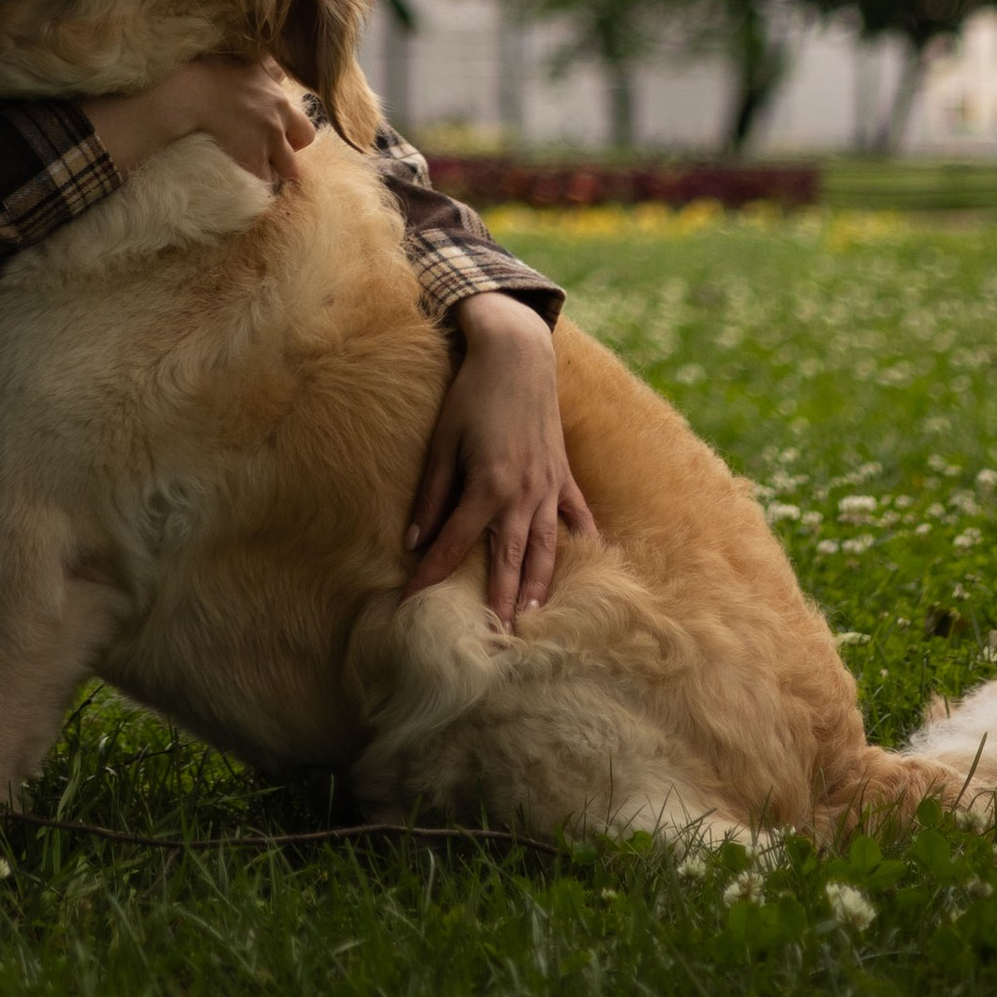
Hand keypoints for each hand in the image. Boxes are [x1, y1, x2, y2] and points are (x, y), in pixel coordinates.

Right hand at [85, 54, 314, 190]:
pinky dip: (256, 184)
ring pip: (291, 167)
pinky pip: (265, 182)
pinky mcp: (254, 160)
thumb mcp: (239, 60)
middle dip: (292, 145)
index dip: (289, 123)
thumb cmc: (205, 71)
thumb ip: (260, 63)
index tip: (277, 130)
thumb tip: (271, 59)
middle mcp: (279, 113)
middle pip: (306, 136)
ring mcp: (269, 139)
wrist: (188, 94)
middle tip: (272, 150)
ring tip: (259, 172)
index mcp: (276, 89)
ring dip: (277, 169)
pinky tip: (244, 182)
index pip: (299, 109)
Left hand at [403, 291, 596, 624]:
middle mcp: (523, 496)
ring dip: (539, 586)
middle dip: (499, 603)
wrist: (517, 355)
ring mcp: (548, 488)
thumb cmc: (471, 395)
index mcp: (487, 487)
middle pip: (510, 562)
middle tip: (493, 641)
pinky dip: (581, 544)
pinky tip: (583, 567)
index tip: (412, 601)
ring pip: (546, 550)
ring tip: (533, 618)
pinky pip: (577, 518)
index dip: (431, 575)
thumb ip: (431, 497)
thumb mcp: (441, 442)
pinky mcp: (563, 475)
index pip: (454, 546)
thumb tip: (413, 542)